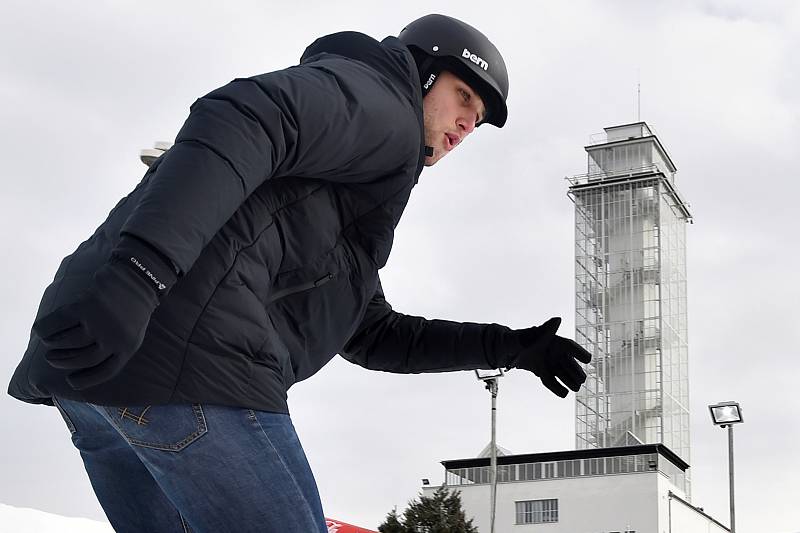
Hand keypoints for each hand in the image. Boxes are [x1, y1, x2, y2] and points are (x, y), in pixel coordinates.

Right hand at [33, 238, 174, 389]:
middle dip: (63, 362)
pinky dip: (45, 328)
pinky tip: (39, 330)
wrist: (139, 276)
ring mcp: (100, 322)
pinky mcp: (86, 306)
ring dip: (54, 345)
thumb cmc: (133, 306)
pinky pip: (58, 322)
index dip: (87, 380)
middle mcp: (114, 338)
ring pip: (68, 342)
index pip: (106, 371)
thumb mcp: (133, 332)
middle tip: (52, 358)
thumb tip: (86, 364)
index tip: (71, 382)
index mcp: (128, 347)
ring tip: (49, 343)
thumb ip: (115, 348)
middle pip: (83, 359)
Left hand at [512, 317, 591, 397]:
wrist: (506, 350)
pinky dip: (556, 387)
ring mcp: (548, 362)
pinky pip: (551, 381)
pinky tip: (563, 394)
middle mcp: (553, 352)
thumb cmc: (519, 339)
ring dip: (569, 380)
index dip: (580, 353)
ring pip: (562, 373)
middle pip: (568, 363)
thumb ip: (545, 329)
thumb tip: (558, 319)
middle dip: (575, 371)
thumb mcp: (531, 335)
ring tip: (575, 388)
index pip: (570, 346)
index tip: (588, 359)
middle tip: (580, 379)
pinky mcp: (541, 371)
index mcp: (553, 341)